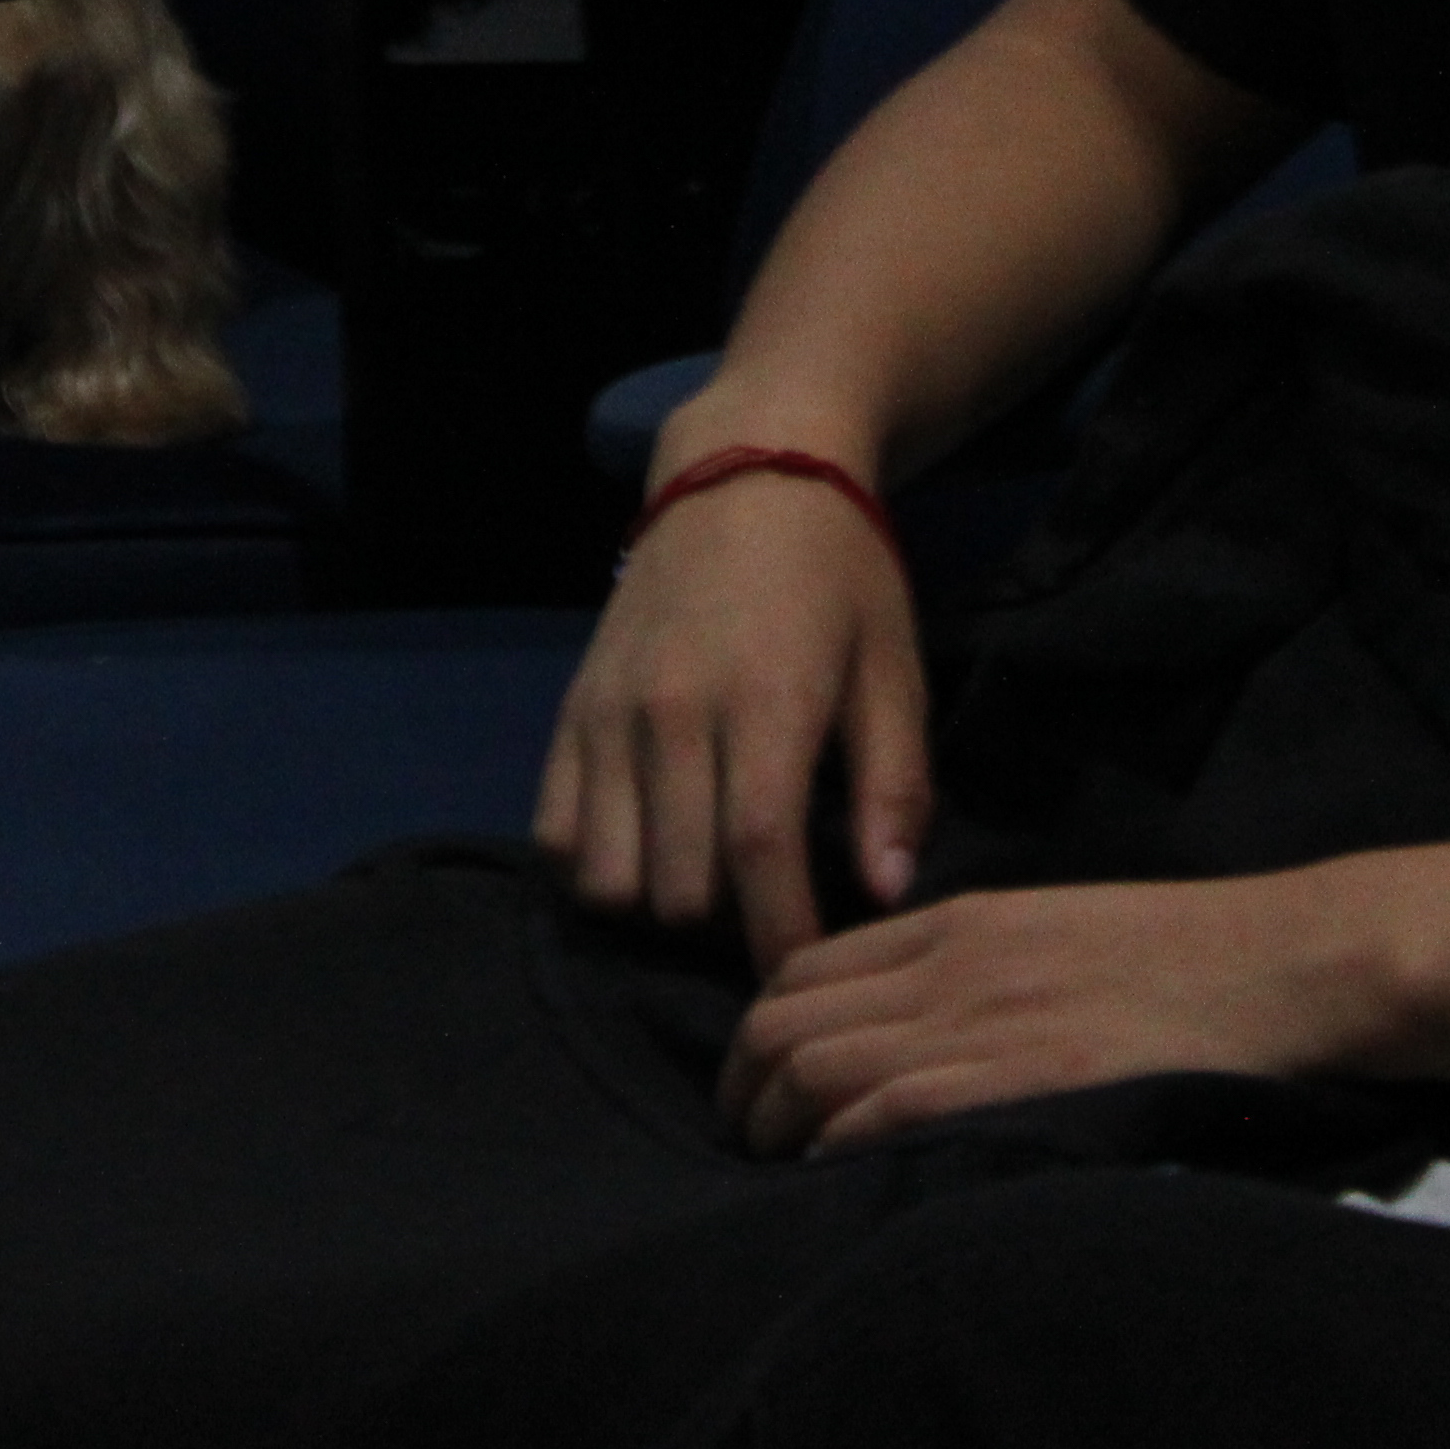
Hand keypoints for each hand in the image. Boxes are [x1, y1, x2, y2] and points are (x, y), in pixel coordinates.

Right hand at [539, 441, 932, 975]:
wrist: (746, 470)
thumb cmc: (840, 575)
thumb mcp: (894, 669)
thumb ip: (894, 786)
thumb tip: (882, 894)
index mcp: (767, 704)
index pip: (760, 862)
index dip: (782, 941)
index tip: (807, 979)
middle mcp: (673, 714)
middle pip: (678, 886)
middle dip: (727, 927)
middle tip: (767, 909)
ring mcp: (611, 712)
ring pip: (607, 876)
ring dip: (658, 902)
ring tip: (705, 878)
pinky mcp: (570, 708)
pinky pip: (554, 832)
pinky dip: (594, 865)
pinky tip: (644, 846)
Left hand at [713, 837, 1449, 1154]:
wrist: (1281, 966)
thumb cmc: (1184, 957)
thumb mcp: (1053, 931)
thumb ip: (974, 968)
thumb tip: (909, 1024)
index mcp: (956, 923)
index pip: (805, 968)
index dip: (759, 1030)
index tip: (760, 1079)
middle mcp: (947, 965)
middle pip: (787, 1018)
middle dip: (743, 1082)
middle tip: (746, 1134)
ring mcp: (979, 1019)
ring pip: (815, 1065)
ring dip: (772, 1123)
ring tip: (772, 1165)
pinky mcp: (1019, 1076)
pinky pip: (883, 1109)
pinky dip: (835, 1144)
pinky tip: (827, 1175)